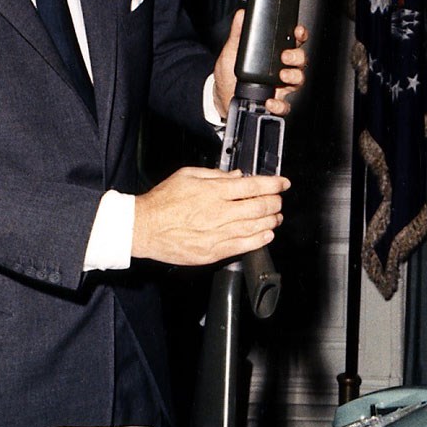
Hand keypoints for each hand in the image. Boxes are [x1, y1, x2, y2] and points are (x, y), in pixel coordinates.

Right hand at [132, 167, 289, 266]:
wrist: (143, 227)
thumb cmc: (162, 201)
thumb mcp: (188, 175)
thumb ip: (215, 174)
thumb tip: (237, 176)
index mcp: (213, 191)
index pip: (253, 186)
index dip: (273, 184)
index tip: (283, 183)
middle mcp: (218, 212)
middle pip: (259, 207)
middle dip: (275, 202)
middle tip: (280, 200)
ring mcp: (217, 234)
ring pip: (254, 227)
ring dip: (271, 221)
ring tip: (276, 217)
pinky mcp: (212, 252)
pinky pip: (242, 246)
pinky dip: (259, 240)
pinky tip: (266, 235)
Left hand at [212, 11, 308, 119]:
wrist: (221, 98)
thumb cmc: (228, 74)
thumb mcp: (231, 51)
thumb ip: (238, 33)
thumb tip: (241, 15)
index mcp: (272, 55)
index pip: (292, 41)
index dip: (300, 34)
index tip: (298, 31)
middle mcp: (280, 69)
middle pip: (300, 60)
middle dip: (298, 55)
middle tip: (285, 55)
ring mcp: (280, 87)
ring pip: (298, 80)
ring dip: (294, 76)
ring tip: (282, 75)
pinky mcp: (275, 103)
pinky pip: (285, 106)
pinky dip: (280, 105)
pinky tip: (270, 101)